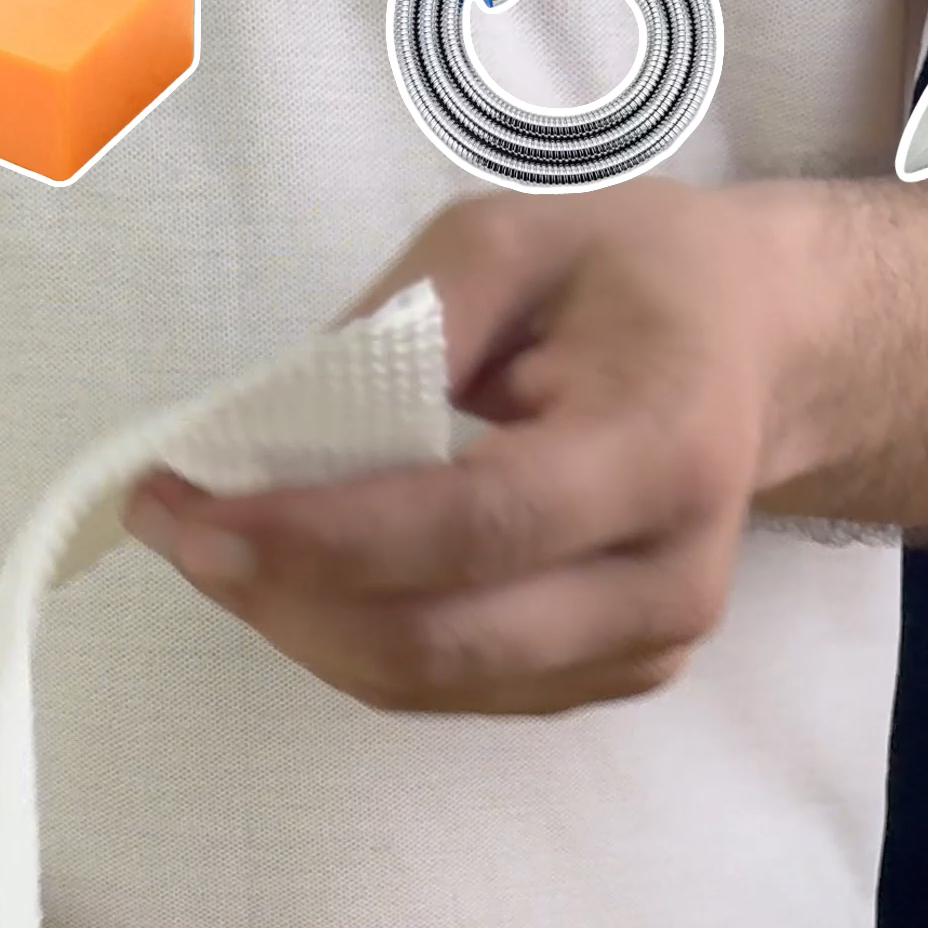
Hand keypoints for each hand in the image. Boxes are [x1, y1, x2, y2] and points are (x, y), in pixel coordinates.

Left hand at [123, 184, 800, 718]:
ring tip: (213, 545)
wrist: (755, 355)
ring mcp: (640, 651)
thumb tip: (277, 424)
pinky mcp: (603, 683)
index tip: (195, 511)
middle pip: (439, 640)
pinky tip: (294, 579)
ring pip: (428, 684)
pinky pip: (447, 691)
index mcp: (665, 447)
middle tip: (172, 529)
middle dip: (281, 598)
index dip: (323, 538)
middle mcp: (668, 580)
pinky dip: (349, 640)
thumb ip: (409, 321)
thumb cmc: (630, 283)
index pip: (476, 527)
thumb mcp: (518, 237)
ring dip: (298, 625)